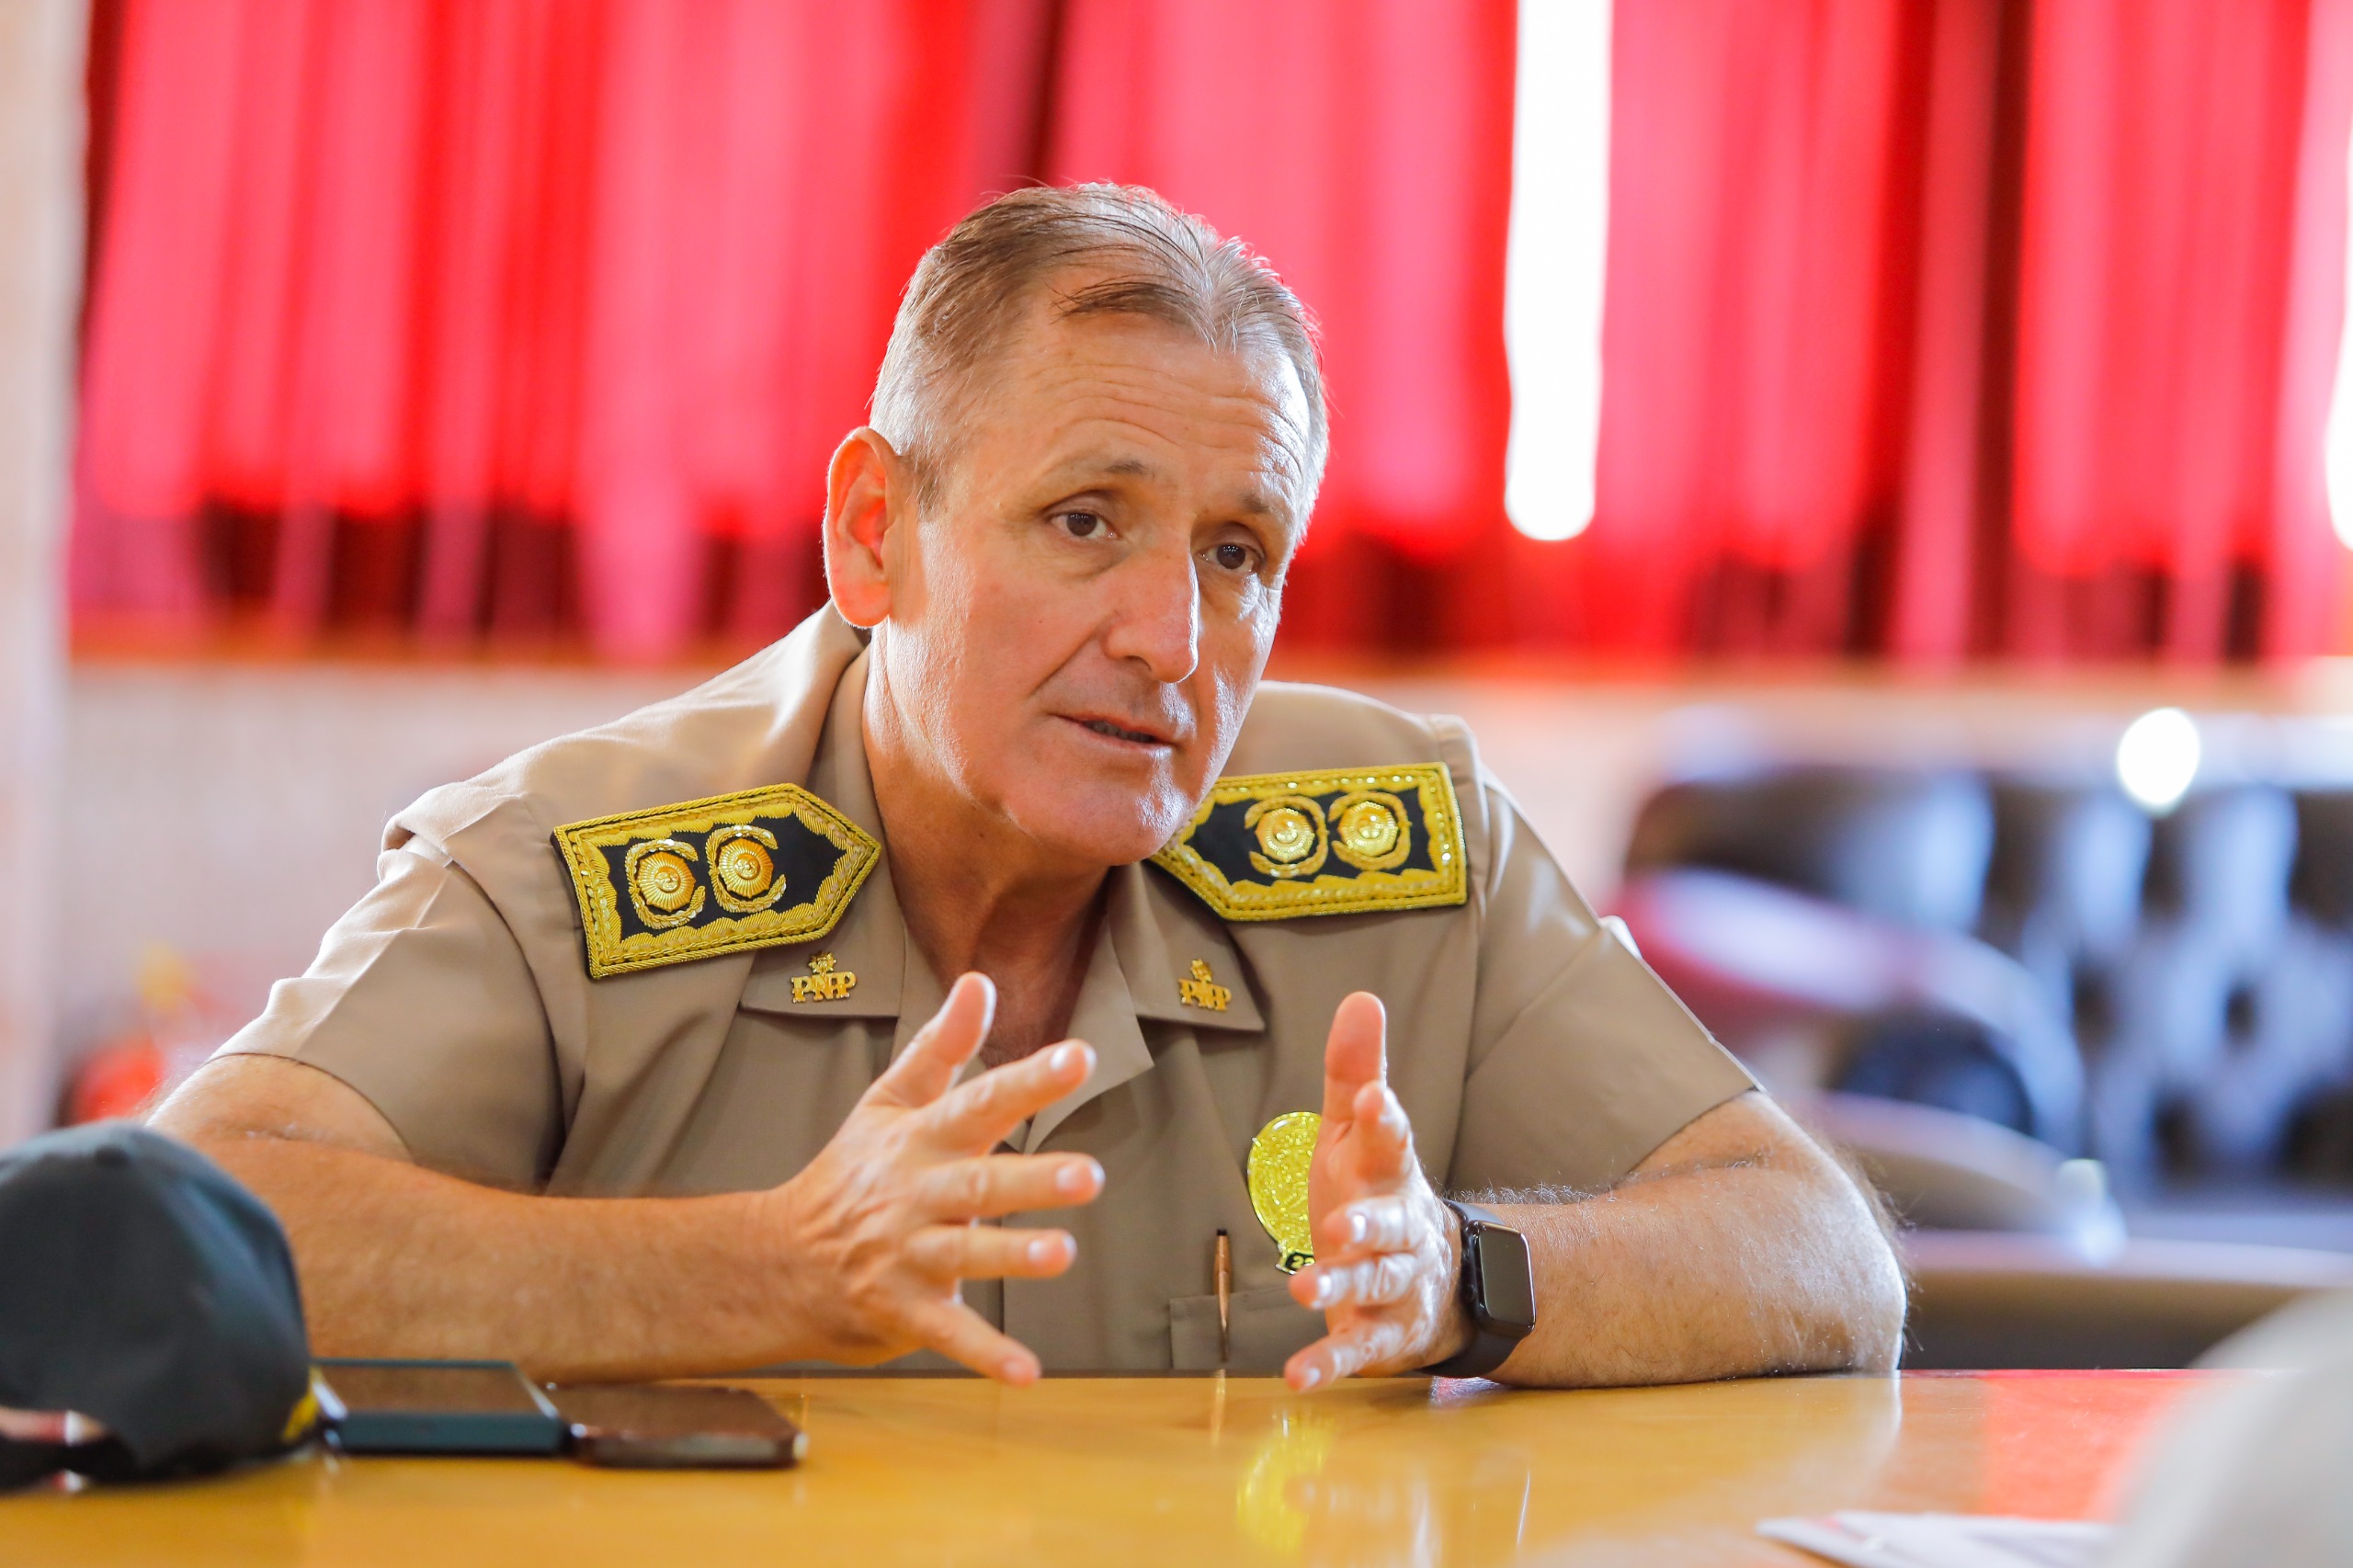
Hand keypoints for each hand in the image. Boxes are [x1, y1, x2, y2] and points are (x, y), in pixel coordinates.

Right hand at [758, 972, 1103, 1382]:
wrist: (779, 1263)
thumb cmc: (851, 1176)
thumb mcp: (889, 1104)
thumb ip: (942, 1047)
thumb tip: (981, 981)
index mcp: (919, 1141)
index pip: (979, 1101)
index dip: (1029, 1078)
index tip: (1081, 1056)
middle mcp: (916, 1195)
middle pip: (979, 1184)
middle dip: (1033, 1180)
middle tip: (1092, 1175)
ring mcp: (907, 1255)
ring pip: (964, 1256)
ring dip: (1012, 1257)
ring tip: (1061, 1255)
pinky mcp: (903, 1311)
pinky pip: (949, 1334)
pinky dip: (986, 1356)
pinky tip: (1027, 1373)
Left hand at [1283, 992, 1470, 1390]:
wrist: (1435, 1280)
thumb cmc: (1376, 1191)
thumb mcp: (1358, 1132)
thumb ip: (1355, 1072)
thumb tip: (1360, 997)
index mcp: (1391, 1174)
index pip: (1394, 1144)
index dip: (1386, 1123)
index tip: (1376, 1100)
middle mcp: (1402, 1230)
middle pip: (1390, 1226)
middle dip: (1368, 1226)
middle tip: (1337, 1225)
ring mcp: (1397, 1286)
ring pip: (1378, 1285)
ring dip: (1343, 1287)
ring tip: (1303, 1290)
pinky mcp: (1383, 1336)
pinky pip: (1359, 1350)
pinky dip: (1330, 1364)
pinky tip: (1296, 1377)